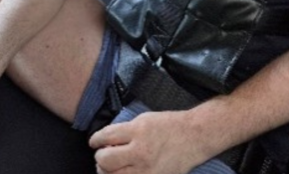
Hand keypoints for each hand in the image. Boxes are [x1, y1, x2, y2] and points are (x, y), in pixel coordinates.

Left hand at [88, 110, 210, 173]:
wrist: (194, 137)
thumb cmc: (168, 126)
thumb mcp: (142, 120)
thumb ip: (122, 131)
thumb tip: (104, 142)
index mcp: (137, 132)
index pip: (104, 137)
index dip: (95, 140)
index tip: (94, 143)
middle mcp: (141, 152)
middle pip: (105, 160)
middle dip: (100, 157)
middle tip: (103, 155)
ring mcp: (148, 170)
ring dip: (108, 171)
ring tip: (112, 166)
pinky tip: (123, 173)